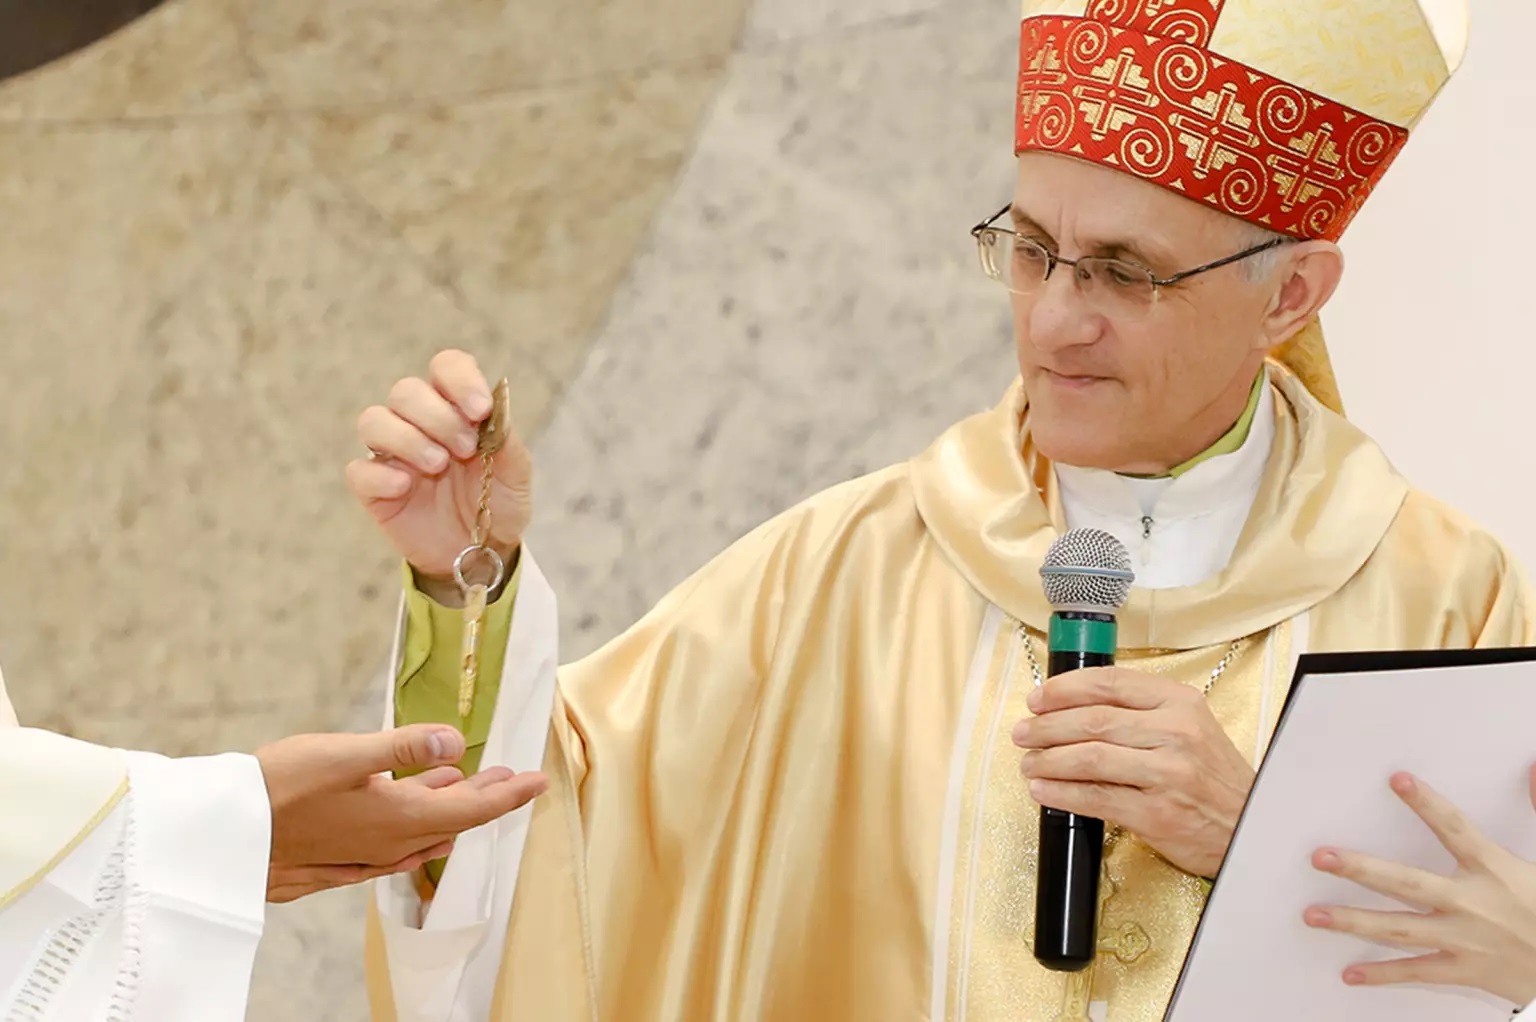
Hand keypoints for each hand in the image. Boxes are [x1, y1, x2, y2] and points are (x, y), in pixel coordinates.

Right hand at [257, 723, 546, 902]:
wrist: (218, 836)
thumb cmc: (279, 787)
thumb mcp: (346, 754)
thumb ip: (403, 747)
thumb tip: (455, 743)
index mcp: (397, 819)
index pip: (471, 810)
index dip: (509, 795)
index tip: (539, 781)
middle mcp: (385, 845)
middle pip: (451, 822)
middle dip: (485, 798)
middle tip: (511, 778)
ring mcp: (359, 858)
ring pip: (421, 836)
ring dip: (450, 810)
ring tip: (467, 785)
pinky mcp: (333, 864)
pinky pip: (391, 853)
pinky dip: (416, 835)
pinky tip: (415, 832)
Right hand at [347, 350, 532, 602]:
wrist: (482, 552)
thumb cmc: (498, 504)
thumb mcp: (516, 474)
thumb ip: (506, 439)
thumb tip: (496, 404)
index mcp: (454, 407)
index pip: (446, 367)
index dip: (459, 380)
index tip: (480, 409)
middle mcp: (418, 423)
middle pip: (406, 391)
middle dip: (438, 416)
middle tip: (466, 449)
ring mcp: (392, 454)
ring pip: (374, 420)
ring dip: (407, 438)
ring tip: (438, 464)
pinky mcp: (373, 488)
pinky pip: (358, 470)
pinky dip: (380, 474)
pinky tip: (405, 486)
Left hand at [1012, 667, 1254, 877]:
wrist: (1254, 828)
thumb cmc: (1213, 778)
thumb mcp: (1191, 727)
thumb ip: (1142, 712)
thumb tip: (1074, 706)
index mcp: (1180, 702)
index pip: (1109, 683)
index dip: (1064, 689)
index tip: (1038, 699)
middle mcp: (1175, 732)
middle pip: (1092, 719)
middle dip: (1046, 726)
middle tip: (1023, 733)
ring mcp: (1167, 772)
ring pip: (1088, 757)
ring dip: (1047, 759)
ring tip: (1028, 762)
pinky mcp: (1157, 812)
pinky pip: (1095, 797)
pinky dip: (1061, 792)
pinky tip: (1043, 789)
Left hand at [1303, 770, 1535, 1006]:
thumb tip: (1534, 767)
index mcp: (1492, 869)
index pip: (1455, 828)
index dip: (1427, 804)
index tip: (1397, 780)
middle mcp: (1470, 903)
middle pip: (1406, 882)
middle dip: (1360, 869)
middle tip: (1320, 857)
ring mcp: (1462, 939)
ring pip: (1399, 928)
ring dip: (1353, 921)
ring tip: (1312, 914)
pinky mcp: (1463, 970)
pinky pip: (1416, 972)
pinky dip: (1382, 975)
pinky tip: (1350, 973)